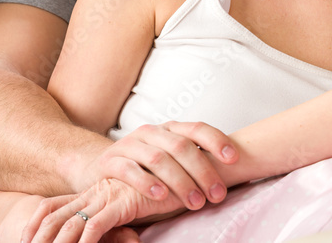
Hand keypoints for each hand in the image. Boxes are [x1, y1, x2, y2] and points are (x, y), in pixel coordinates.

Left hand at [21, 179, 184, 242]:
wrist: (192, 169)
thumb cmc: (169, 187)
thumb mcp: (134, 202)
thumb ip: (117, 212)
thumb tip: (111, 234)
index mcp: (95, 188)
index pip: (53, 205)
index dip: (35, 223)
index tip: (24, 240)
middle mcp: (97, 190)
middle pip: (53, 215)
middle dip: (36, 238)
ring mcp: (109, 194)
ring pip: (69, 224)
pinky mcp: (124, 201)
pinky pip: (96, 226)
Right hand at [73, 121, 235, 210]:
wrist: (98, 167)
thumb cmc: (144, 167)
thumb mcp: (169, 159)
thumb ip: (193, 161)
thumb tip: (233, 170)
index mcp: (169, 129)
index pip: (197, 128)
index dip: (216, 140)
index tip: (233, 159)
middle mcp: (151, 132)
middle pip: (182, 146)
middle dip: (203, 171)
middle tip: (217, 195)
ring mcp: (128, 145)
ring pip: (159, 159)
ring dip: (181, 182)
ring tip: (195, 202)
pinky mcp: (109, 162)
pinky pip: (130, 170)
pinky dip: (147, 182)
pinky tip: (161, 196)